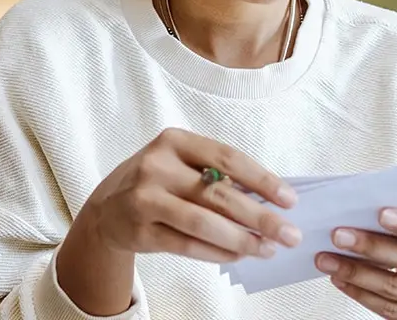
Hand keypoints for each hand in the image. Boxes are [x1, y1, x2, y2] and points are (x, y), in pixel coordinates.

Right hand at [72, 128, 302, 262]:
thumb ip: (214, 175)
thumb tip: (268, 200)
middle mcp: (157, 166)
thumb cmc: (156, 183)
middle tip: (289, 234)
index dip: (262, 180)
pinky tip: (239, 256)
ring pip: (204, 223)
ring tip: (267, 249)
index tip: (290, 200)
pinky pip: (188, 245)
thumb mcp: (179, 164)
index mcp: (174, 141)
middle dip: (261, 217)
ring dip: (242, 240)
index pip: (227, 158)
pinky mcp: (140, 232)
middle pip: (219, 194)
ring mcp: (145, 199)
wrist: (106, 209)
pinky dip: (218, 253)